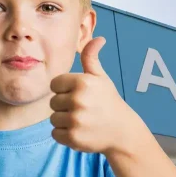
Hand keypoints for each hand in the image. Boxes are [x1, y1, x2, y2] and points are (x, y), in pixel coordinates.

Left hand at [49, 37, 141, 154]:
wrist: (122, 131)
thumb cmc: (108, 102)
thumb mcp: (101, 78)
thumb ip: (91, 58)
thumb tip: (98, 38)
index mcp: (82, 82)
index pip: (54, 84)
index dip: (64, 90)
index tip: (78, 95)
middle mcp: (78, 100)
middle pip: (53, 102)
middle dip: (64, 106)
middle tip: (83, 110)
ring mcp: (75, 120)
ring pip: (53, 119)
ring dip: (64, 121)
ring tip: (82, 121)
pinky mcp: (73, 138)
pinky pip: (55, 134)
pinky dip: (64, 135)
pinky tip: (80, 131)